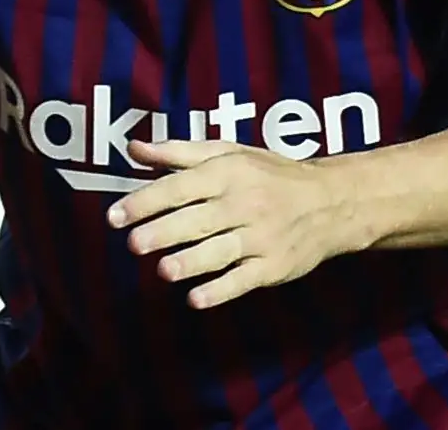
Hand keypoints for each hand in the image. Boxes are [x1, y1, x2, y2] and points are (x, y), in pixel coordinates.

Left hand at [107, 139, 362, 308]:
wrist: (332, 201)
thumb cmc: (269, 174)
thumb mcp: (228, 154)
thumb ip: (178, 153)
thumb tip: (133, 148)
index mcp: (228, 173)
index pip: (180, 186)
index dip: (146, 200)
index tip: (115, 215)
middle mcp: (245, 203)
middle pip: (199, 219)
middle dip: (165, 232)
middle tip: (133, 244)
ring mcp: (262, 237)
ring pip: (221, 251)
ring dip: (192, 261)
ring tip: (163, 270)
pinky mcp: (275, 266)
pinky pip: (245, 280)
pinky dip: (221, 290)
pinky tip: (196, 299)